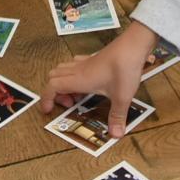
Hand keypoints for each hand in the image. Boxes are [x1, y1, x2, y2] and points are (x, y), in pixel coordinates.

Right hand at [46, 23, 159, 137]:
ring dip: (64, 82)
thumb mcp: (121, 97)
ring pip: (63, 69)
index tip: (48, 110)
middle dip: (56, 93)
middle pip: (53, 77)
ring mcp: (86, 62)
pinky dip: (75, 74)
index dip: (46, 99)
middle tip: (70, 104)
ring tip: (80, 95)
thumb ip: (117, 116)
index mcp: (79, 80)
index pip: (52, 87)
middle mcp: (79, 70)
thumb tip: (116, 134)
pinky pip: (75, 64)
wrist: (134, 45)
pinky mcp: (94, 58)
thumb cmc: (124, 67)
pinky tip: (89, 82)